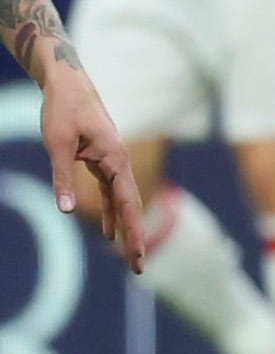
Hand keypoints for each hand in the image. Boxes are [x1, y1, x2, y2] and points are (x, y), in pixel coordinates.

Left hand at [39, 62, 142, 270]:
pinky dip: (112, 213)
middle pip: (132, 207)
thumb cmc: (63, 111)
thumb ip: (64, 179)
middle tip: (137, 267)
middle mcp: (120, 164)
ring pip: (124, 202)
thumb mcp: (58, 144)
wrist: (68, 85)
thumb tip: (69, 211)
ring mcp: (114, 163)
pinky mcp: (103, 162)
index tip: (136, 257)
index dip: (132, 232)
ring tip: (129, 256)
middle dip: (135, 238)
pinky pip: (112, 193)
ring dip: (126, 228)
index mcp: (115, 159)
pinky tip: (109, 231)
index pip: (127, 203)